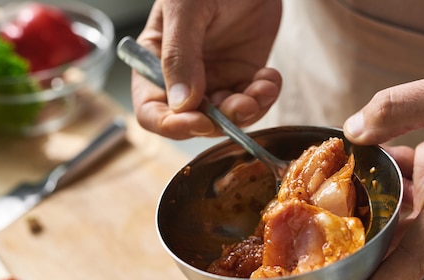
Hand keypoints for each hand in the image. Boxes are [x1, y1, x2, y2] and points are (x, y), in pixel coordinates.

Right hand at [132, 0, 282, 138]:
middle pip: (193, 121)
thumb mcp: (185, 9)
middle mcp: (183, 76)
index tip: (197, 122)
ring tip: (263, 87)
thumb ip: (180, 56)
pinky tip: (271, 78)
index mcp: (156, 61)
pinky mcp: (243, 75)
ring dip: (247, 111)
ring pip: (227, 117)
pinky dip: (265, 97)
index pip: (152, 109)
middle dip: (219, 121)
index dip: (170, 124)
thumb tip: (182, 104)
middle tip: (242, 104)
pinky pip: (253, 102)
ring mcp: (215, 78)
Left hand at [330, 40, 423, 279]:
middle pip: (396, 246)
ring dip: (359, 211)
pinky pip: (401, 180)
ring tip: (315, 206)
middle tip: (309, 263)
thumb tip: (353, 133)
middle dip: (354, 258)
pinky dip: (375, 174)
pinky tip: (353, 154)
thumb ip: (401, 109)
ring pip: (394, 213)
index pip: (413, 259)